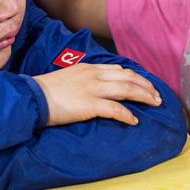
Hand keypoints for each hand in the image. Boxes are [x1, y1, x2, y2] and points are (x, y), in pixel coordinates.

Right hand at [33, 63, 161, 125]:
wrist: (32, 97)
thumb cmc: (47, 90)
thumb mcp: (69, 77)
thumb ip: (85, 79)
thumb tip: (96, 87)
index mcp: (89, 68)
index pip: (119, 69)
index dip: (136, 77)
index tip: (145, 84)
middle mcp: (94, 75)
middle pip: (129, 77)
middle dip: (146, 86)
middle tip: (157, 95)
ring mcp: (93, 89)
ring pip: (127, 90)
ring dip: (144, 97)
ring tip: (155, 104)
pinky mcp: (89, 105)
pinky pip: (115, 109)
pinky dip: (127, 115)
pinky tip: (134, 121)